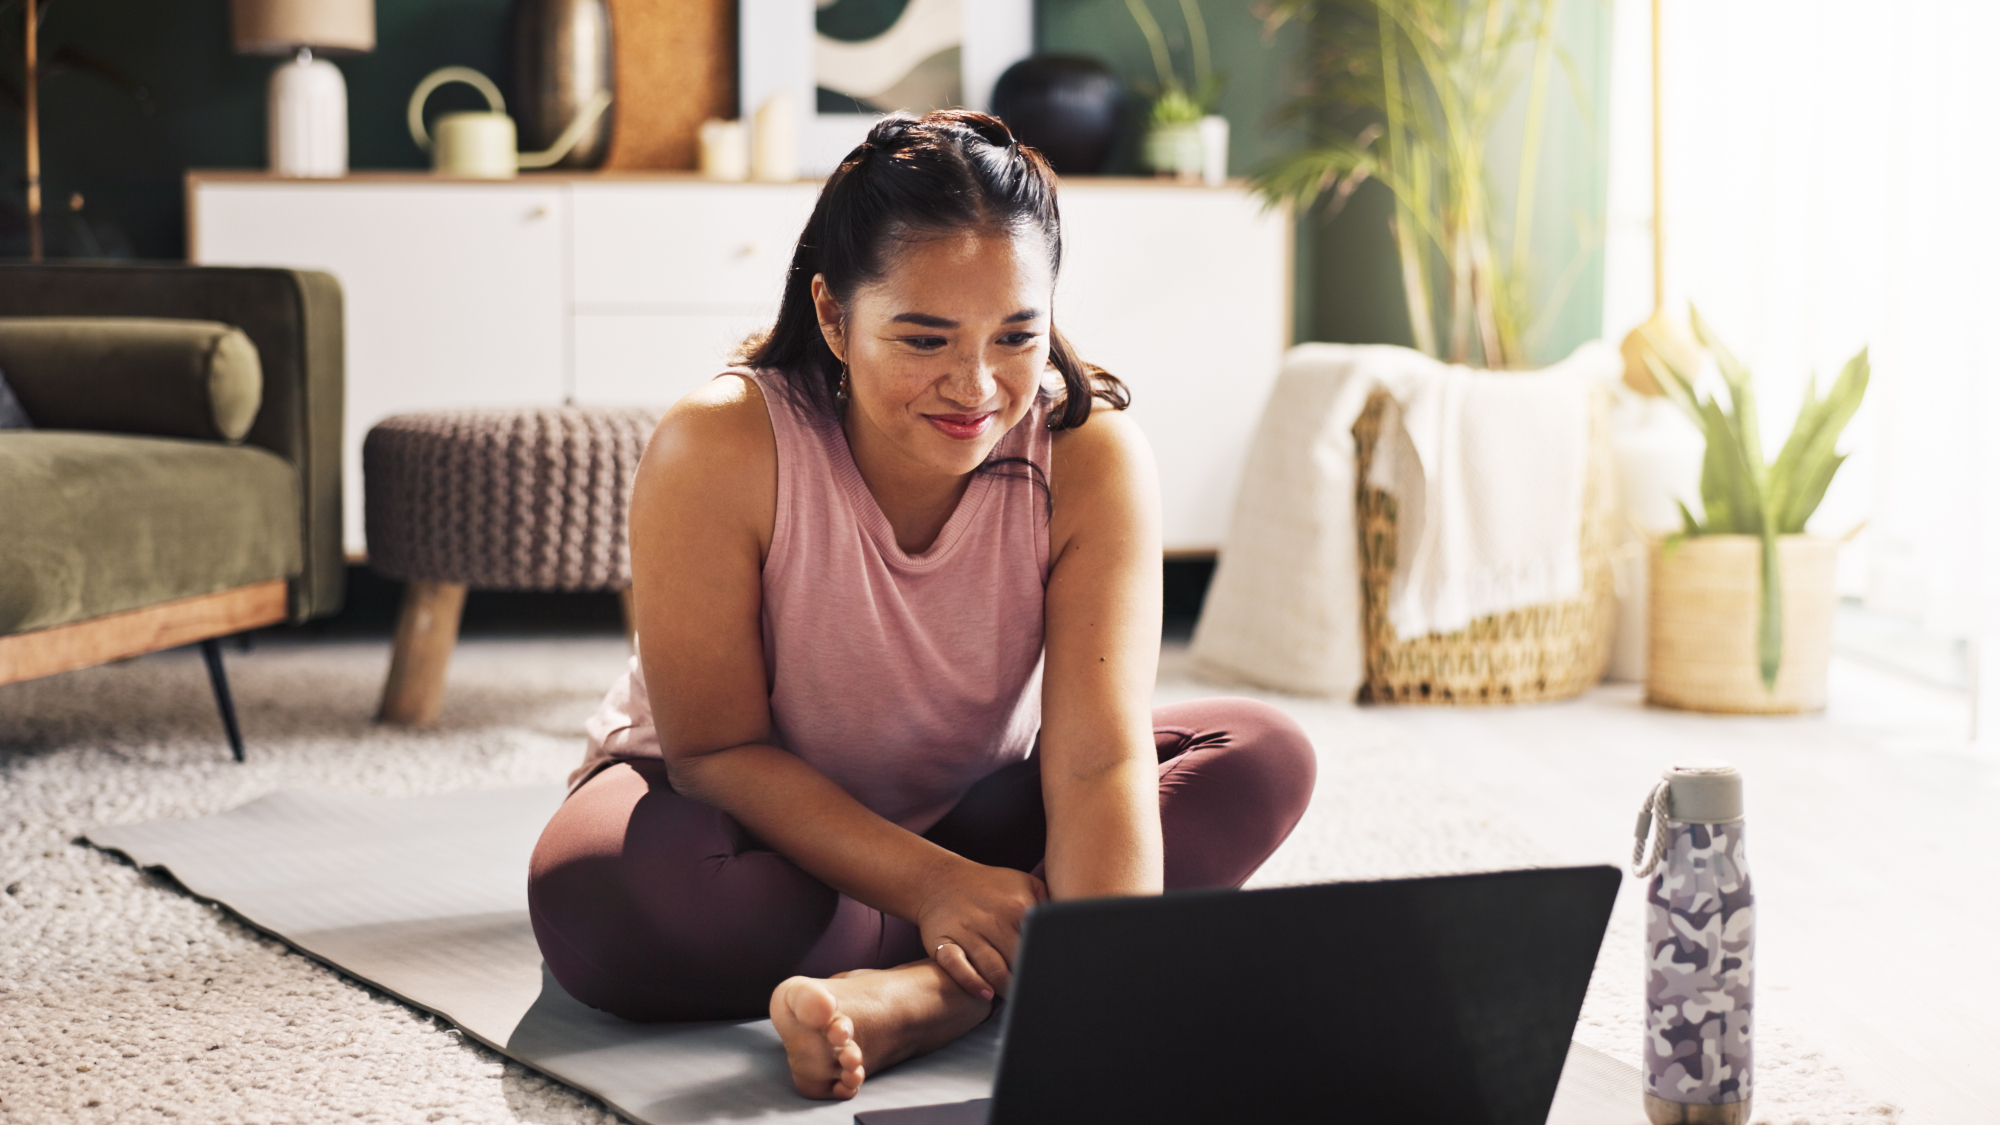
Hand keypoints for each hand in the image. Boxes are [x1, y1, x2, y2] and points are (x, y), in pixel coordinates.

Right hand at [916, 859, 1046, 1000]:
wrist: (939, 880)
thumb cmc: (988, 887)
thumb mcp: (1023, 883)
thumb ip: (1048, 903)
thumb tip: (1071, 928)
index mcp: (1018, 907)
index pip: (1041, 942)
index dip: (1049, 962)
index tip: (1058, 978)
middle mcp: (993, 919)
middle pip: (1020, 961)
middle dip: (1030, 980)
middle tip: (1039, 995)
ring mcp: (967, 931)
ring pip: (993, 969)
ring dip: (1007, 988)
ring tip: (1017, 998)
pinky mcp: (944, 941)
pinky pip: (957, 966)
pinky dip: (972, 982)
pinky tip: (986, 994)